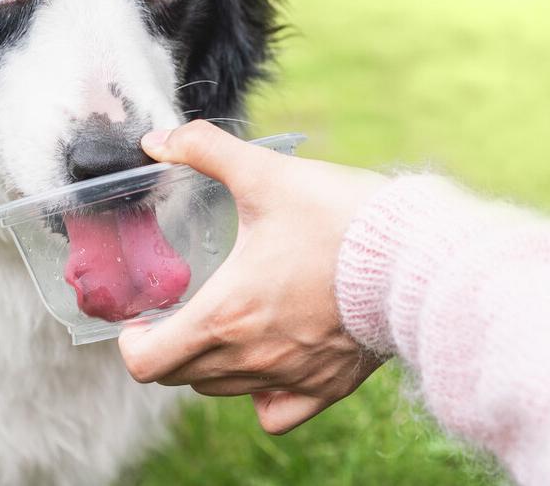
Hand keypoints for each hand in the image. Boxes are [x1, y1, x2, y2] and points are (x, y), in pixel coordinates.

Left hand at [118, 120, 388, 434]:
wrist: (416, 256)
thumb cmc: (341, 217)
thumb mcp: (266, 173)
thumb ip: (204, 150)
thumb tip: (158, 138)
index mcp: (226, 314)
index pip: (147, 362)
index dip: (133, 343)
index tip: (140, 320)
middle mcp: (251, 357)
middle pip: (179, 378)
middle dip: (166, 348)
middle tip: (176, 314)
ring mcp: (290, 377)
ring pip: (222, 390)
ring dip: (207, 364)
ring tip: (219, 326)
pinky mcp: (328, 386)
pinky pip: (276, 412)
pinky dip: (260, 395)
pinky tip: (265, 362)